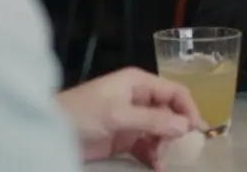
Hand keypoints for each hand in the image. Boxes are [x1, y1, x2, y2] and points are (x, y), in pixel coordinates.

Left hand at [56, 67, 202, 169]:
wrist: (48, 131)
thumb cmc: (81, 114)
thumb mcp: (117, 114)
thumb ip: (152, 120)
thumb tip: (184, 126)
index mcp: (138, 82)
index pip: (174, 92)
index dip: (188, 109)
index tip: (198, 131)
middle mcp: (138, 98)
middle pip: (170, 113)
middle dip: (175, 132)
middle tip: (175, 150)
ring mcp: (131, 119)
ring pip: (160, 132)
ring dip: (164, 147)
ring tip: (160, 161)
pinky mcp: (123, 138)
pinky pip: (147, 146)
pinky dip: (153, 156)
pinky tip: (156, 166)